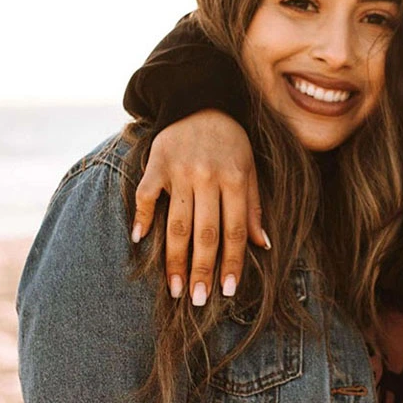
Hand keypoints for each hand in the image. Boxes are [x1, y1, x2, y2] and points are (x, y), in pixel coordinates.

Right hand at [131, 109, 268, 304]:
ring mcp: (179, 171)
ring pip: (176, 223)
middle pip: (205, 233)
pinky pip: (145, 195)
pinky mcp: (156, 164)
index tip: (227, 291)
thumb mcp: (249, 169)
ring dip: (174, 259)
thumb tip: (263, 245)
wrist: (200, 102)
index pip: (234, 230)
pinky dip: (140, 217)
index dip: (232, 262)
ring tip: (174, 289)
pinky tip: (139, 241)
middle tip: (198, 300)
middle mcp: (208, 177)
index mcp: (234, 179)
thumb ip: (253, 206)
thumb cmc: (230, 142)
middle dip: (202, 270)